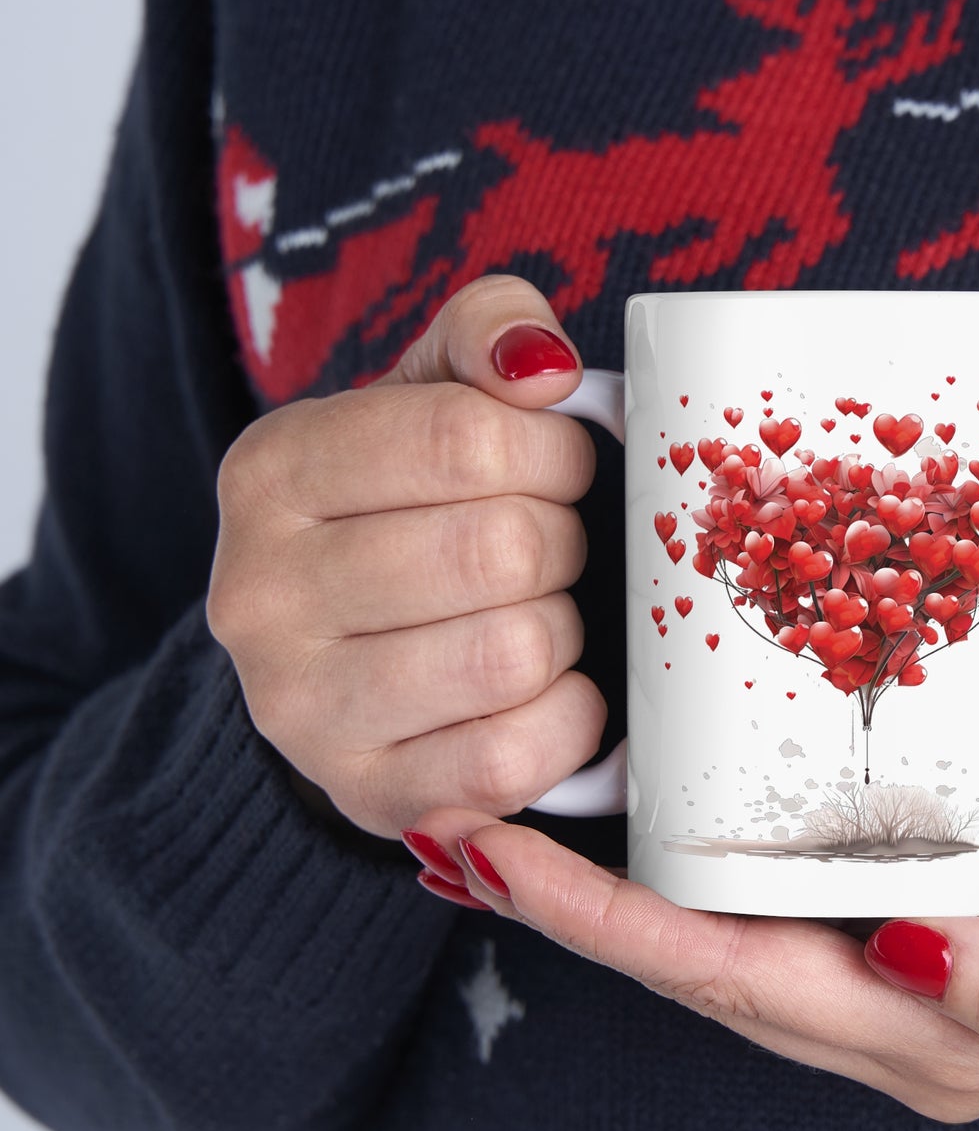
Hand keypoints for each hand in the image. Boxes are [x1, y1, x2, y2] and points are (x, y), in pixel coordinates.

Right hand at [207, 276, 604, 836]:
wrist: (343, 657)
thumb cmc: (407, 512)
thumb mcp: (427, 396)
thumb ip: (486, 334)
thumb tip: (542, 366)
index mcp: (272, 472)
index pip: (467, 439)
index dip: (553, 453)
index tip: (556, 469)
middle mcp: (260, 595)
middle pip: (501, 550)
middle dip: (561, 543)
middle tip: (547, 550)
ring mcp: (303, 710)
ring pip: (514, 653)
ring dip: (562, 631)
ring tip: (535, 617)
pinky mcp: (369, 795)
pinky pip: (514, 758)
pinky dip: (567, 720)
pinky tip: (546, 692)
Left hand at [407, 777, 978, 1119]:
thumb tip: (905, 959)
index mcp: (935, 1034)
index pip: (730, 980)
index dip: (603, 927)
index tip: (492, 855)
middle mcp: (897, 1003)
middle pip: (698, 960)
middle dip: (572, 905)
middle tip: (462, 820)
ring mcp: (908, 955)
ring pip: (729, 926)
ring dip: (620, 882)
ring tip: (523, 813)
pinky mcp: (934, 894)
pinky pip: (789, 881)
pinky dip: (705, 849)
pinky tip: (667, 803)